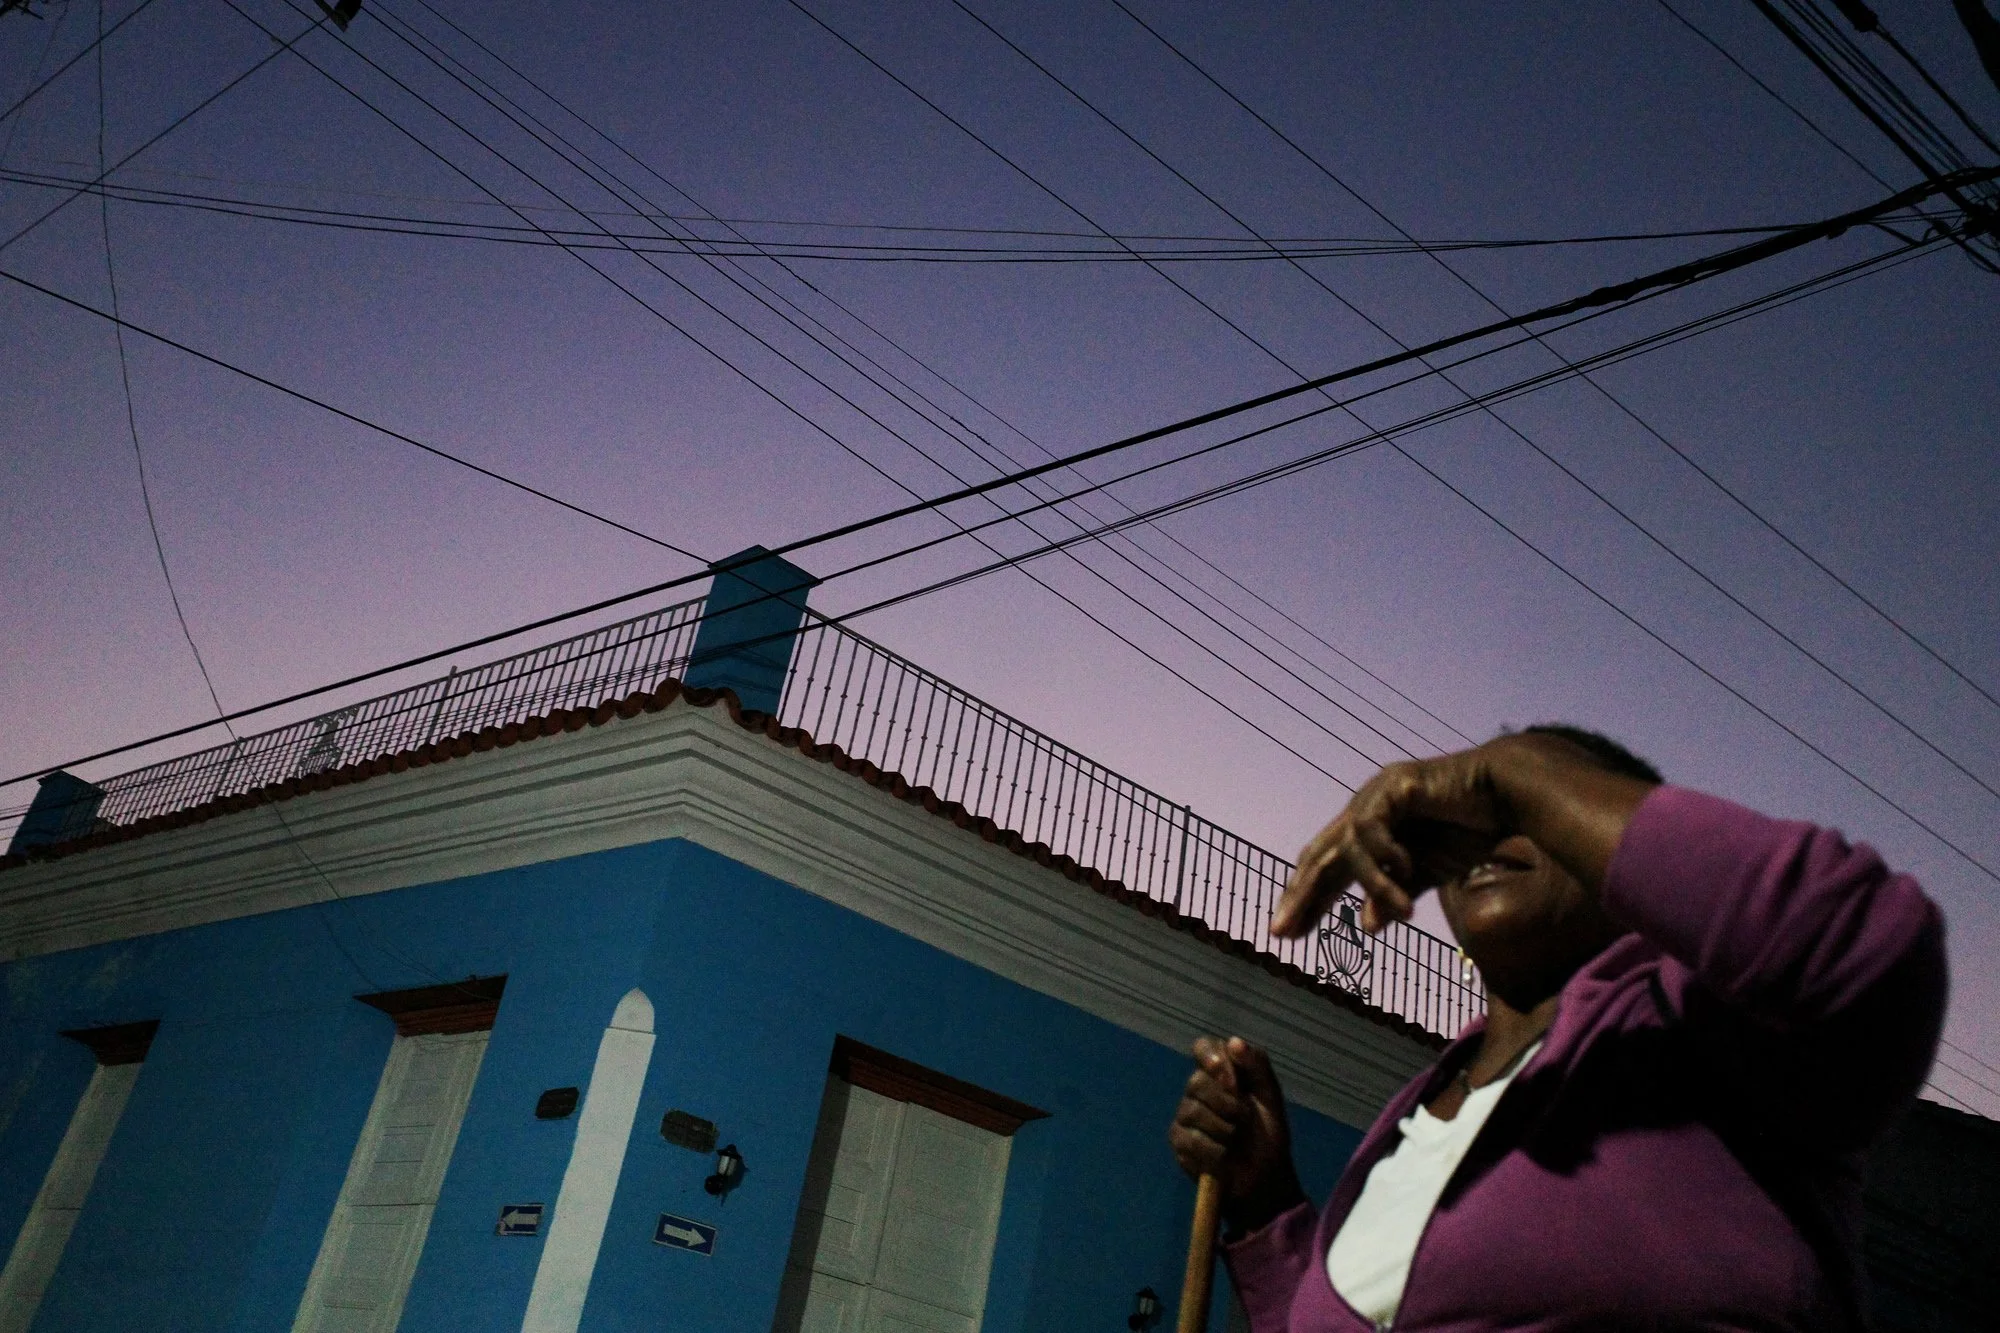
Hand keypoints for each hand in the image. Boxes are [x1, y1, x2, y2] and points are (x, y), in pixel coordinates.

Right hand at [1168, 1037, 1303, 1231]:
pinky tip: (1224, 1156)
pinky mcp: (1180, 1142)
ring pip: (1193, 1111)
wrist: (1265, 1177)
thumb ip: (1257, 1066)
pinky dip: (1213, 1150)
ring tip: (1236, 1140)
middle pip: (1196, 1081)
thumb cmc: (1268, 1134)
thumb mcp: (1270, 1097)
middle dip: (1227, 1102)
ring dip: (1224, 1129)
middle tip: (1245, 1118)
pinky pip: (1190, 1139)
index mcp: (1221, 1073)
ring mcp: (1185, 1115)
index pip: (1202, 1047)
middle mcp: (1198, 1090)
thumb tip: (1234, 1041)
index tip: (1228, 1075)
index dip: (1211, 1057)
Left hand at [1275, 748, 1505, 939]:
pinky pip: (1373, 827)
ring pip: (1349, 847)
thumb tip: (1368, 928)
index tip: (1287, 934)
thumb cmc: (1470, 831)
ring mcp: (1375, 794)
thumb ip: (1396, 895)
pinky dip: (1386, 855)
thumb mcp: (1427, 874)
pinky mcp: (1394, 784)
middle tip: (1281, 931)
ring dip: (1374, 884)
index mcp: (1368, 832)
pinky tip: (1408, 868)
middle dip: (1299, 895)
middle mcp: (1364, 810)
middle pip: (1318, 855)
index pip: (1325, 868)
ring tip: (1404, 913)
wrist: (1507, 796)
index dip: (1306, 899)